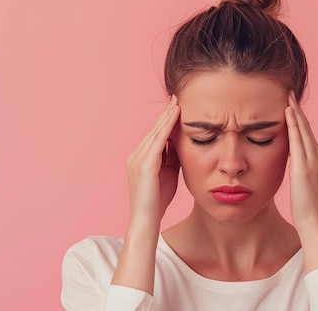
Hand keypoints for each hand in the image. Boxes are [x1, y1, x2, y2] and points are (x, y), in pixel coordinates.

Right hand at [126, 95, 180, 227]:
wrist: (146, 220)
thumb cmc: (158, 201)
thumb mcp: (168, 174)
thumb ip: (171, 159)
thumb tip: (181, 145)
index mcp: (141, 158)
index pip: (155, 134)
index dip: (166, 120)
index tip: (177, 107)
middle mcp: (136, 155)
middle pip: (154, 129)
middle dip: (166, 113)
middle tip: (177, 97)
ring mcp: (138, 159)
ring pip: (156, 132)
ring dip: (168, 116)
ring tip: (178, 102)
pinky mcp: (145, 165)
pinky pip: (158, 140)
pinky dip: (167, 126)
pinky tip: (176, 116)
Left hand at [285, 91, 317, 269]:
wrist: (316, 226)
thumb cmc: (308, 212)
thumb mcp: (304, 188)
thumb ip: (299, 174)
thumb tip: (291, 169)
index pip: (307, 135)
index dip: (299, 119)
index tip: (290, 105)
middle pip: (306, 128)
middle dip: (297, 110)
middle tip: (288, 92)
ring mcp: (313, 161)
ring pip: (303, 130)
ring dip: (294, 111)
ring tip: (286, 95)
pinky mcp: (304, 168)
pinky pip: (298, 140)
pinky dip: (293, 124)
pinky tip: (287, 112)